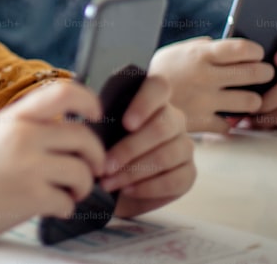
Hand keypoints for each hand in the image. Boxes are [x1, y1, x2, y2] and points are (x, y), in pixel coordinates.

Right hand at [0, 81, 104, 242]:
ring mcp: (29, 167)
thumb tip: (60, 122)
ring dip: (83, 186)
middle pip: (84, 137)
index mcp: (15, 118)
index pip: (63, 93)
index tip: (96, 114)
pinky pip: (68, 202)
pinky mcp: (31, 197)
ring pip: (82, 171)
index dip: (89, 100)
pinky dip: (66, 207)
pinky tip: (54, 207)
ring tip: (71, 192)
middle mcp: (24, 137)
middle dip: (96, 156)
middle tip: (92, 168)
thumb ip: (25, 123)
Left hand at [100, 75, 196, 217]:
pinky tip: (128, 190)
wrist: (120, 185)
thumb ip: (101, 123)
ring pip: (166, 155)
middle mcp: (174, 120)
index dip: (144, 102)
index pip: (159, 87)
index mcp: (153, 100)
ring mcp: (184, 146)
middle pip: (161, 127)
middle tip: (105, 165)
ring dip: (134, 171)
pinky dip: (148, 187)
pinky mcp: (189, 173)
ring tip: (109, 182)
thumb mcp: (101, 133)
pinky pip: (175, 180)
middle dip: (129, 149)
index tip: (126, 123)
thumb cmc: (107, 150)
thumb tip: (88, 125)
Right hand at [149, 37, 272, 132]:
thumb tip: (222, 44)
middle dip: (264, 73)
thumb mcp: (174, 51)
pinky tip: (223, 116)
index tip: (255, 54)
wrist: (131, 102)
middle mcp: (206, 76)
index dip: (256, 51)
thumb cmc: (156, 73)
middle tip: (260, 74)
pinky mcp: (202, 122)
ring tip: (246, 97)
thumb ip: (200, 47)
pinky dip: (228, 122)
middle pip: (257, 73)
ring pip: (251, 101)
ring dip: (252, 99)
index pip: (244, 49)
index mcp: (200, 55)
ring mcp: (206, 101)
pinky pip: (230, 125)